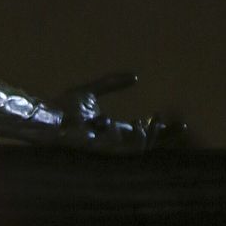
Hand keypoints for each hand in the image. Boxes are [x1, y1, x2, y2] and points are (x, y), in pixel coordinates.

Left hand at [50, 73, 182, 152]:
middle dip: (160, 136)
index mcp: (112, 129)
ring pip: (135, 149)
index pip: (142, 132)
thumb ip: (112, 83)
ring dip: (146, 137)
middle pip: (144, 143)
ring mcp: (104, 147)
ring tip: (151, 123)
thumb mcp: (91, 92)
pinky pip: (117, 148)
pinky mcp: (95, 149)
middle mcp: (111, 140)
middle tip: (174, 125)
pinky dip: (126, 138)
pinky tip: (129, 124)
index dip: (161, 129)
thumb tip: (136, 76)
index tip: (181, 123)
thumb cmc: (61, 107)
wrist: (44, 115)